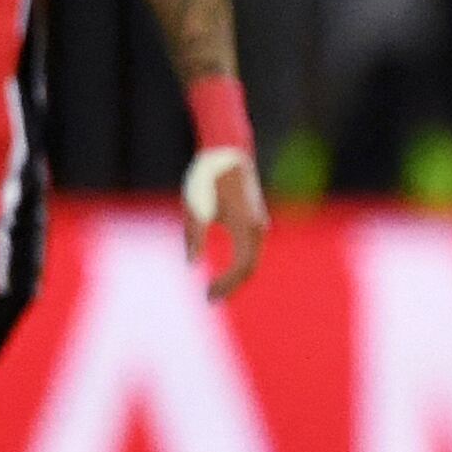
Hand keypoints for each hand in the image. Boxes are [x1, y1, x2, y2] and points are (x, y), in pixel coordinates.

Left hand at [183, 151, 268, 301]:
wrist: (228, 152)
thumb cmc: (208, 178)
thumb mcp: (195, 209)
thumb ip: (194, 238)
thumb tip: (192, 264)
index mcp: (245, 226)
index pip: (242, 267)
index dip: (226, 285)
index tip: (207, 295)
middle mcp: (258, 228)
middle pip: (249, 267)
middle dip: (230, 285)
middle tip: (209, 298)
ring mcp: (259, 223)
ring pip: (252, 259)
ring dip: (235, 277)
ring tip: (214, 288)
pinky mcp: (254, 219)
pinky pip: (250, 250)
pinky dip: (238, 264)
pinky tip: (224, 271)